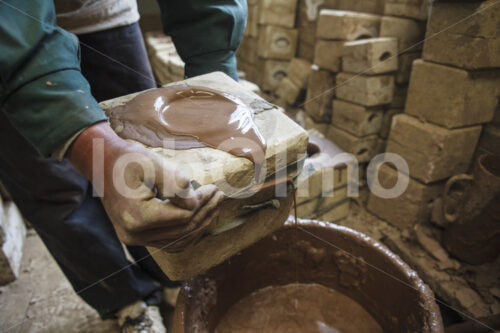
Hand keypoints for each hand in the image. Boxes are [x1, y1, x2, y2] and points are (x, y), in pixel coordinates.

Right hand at [67, 122, 223, 250]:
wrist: (103, 164)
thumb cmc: (127, 160)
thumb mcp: (151, 163)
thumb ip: (173, 182)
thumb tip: (194, 203)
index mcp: (137, 216)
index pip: (182, 217)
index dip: (202, 203)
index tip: (214, 188)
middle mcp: (135, 234)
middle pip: (182, 230)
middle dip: (205, 212)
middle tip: (220, 195)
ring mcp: (135, 238)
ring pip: (178, 240)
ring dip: (200, 225)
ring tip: (215, 206)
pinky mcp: (138, 237)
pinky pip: (170, 241)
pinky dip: (188, 232)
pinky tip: (201, 218)